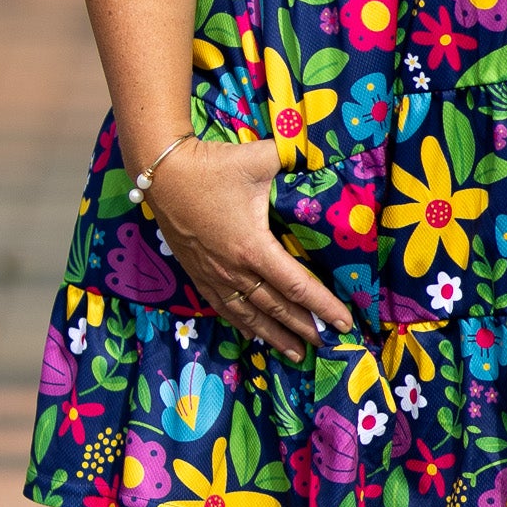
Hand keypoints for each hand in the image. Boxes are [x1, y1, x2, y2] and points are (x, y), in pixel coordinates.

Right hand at [145, 136, 353, 360]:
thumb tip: (319, 153)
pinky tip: (253, 334)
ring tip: (297, 353)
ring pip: (250, 316)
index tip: (344, 322)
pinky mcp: (198, 273)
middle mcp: (235, 270)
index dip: (322, 305)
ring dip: (275, 336)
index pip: (296, 285)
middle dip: (305, 328)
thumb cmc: (212, 167)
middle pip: (277, 308)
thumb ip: (293, 157)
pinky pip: (225, 308)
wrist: (163, 174)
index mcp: (254, 248)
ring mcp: (215, 275)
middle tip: (329, 345)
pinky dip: (243, 325)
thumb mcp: (259, 158)